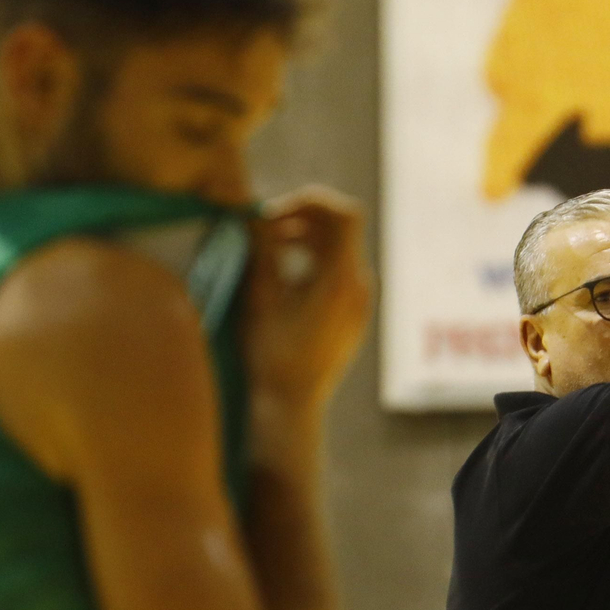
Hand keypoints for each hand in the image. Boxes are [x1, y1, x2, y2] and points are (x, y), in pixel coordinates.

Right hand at [242, 185, 372, 411]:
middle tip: (262, 228)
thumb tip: (250, 213)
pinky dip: (311, 260)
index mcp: (340, 281)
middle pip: (339, 230)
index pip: (344, 215)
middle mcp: (358, 288)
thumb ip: (259, 252)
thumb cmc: (270, 357)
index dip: (310, 202)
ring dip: (303, 238)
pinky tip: (280, 274)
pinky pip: (337, 272)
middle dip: (301, 219)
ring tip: (266, 247)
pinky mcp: (351, 314)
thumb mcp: (258, 299)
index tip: (273, 213)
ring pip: (337, 250)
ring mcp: (358, 302)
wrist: (291, 407)